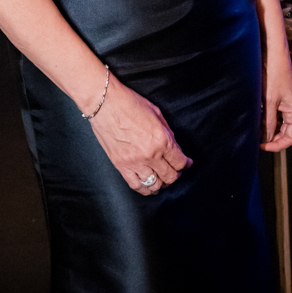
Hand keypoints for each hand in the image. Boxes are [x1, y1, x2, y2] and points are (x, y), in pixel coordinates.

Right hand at [89, 75, 192, 195]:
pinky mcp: (121, 165)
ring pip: (154, 185)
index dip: (186, 164)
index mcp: (161, 139)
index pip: (179, 161)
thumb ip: (167, 132)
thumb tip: (174, 146)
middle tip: (175, 170)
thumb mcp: (156, 113)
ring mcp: (134, 162)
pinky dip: (145, 188)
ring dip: (161, 183)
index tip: (186, 163)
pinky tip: (148, 184)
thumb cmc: (129, 103)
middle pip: (170, 176)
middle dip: (176, 174)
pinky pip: (136, 185)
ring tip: (162, 178)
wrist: (104, 103)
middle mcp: (150, 154)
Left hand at [260, 50, 291, 151]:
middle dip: (272, 138)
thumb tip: (266, 138)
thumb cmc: (275, 73)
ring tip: (255, 128)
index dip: (277, 145)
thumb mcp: (270, 101)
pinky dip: (266, 118)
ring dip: (268, 128)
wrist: (273, 54)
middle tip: (257, 139)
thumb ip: (269, 121)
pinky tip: (257, 117)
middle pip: (285, 132)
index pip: (291, 138)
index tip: (263, 146)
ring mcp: (285, 103)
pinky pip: (274, 113)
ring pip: (278, 123)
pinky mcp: (279, 97)